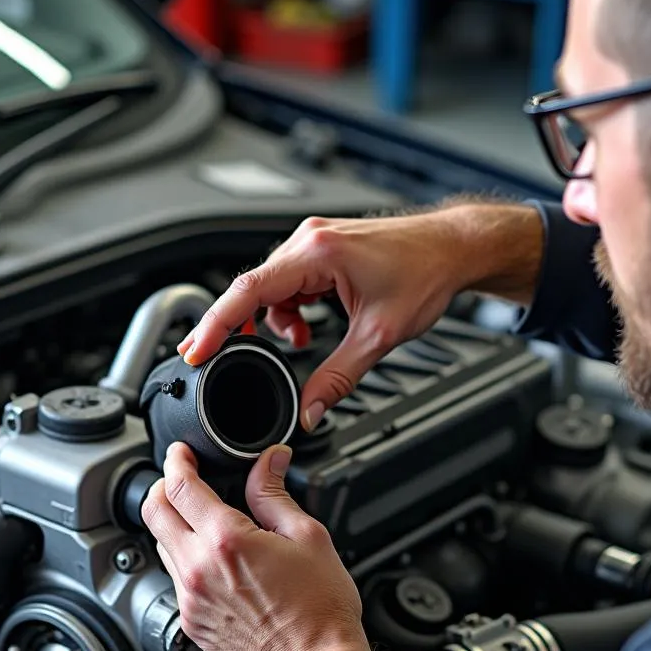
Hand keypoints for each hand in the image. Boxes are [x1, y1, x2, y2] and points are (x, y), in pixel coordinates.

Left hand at [141, 442, 366, 650]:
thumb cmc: (320, 610)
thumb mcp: (308, 537)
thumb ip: (276, 495)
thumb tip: (269, 462)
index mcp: (227, 541)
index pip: (181, 487)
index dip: (177, 461)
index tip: (181, 453)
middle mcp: (198, 570)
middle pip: (154, 513)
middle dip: (163, 487)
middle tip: (181, 479)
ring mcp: (191, 599)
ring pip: (161, 546)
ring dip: (174, 525)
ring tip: (204, 520)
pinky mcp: (192, 623)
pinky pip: (175, 580)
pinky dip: (186, 561)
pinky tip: (215, 561)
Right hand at [178, 209, 496, 431]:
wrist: (454, 248)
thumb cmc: (426, 273)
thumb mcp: (378, 337)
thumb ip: (338, 378)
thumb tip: (310, 410)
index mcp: (317, 253)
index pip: (248, 290)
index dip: (216, 323)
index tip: (195, 349)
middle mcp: (308, 240)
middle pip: (253, 288)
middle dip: (236, 327)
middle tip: (214, 358)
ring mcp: (314, 242)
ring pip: (272, 287)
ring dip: (275, 320)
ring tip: (300, 343)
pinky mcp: (323, 250)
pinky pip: (290, 282)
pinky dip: (291, 308)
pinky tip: (310, 327)